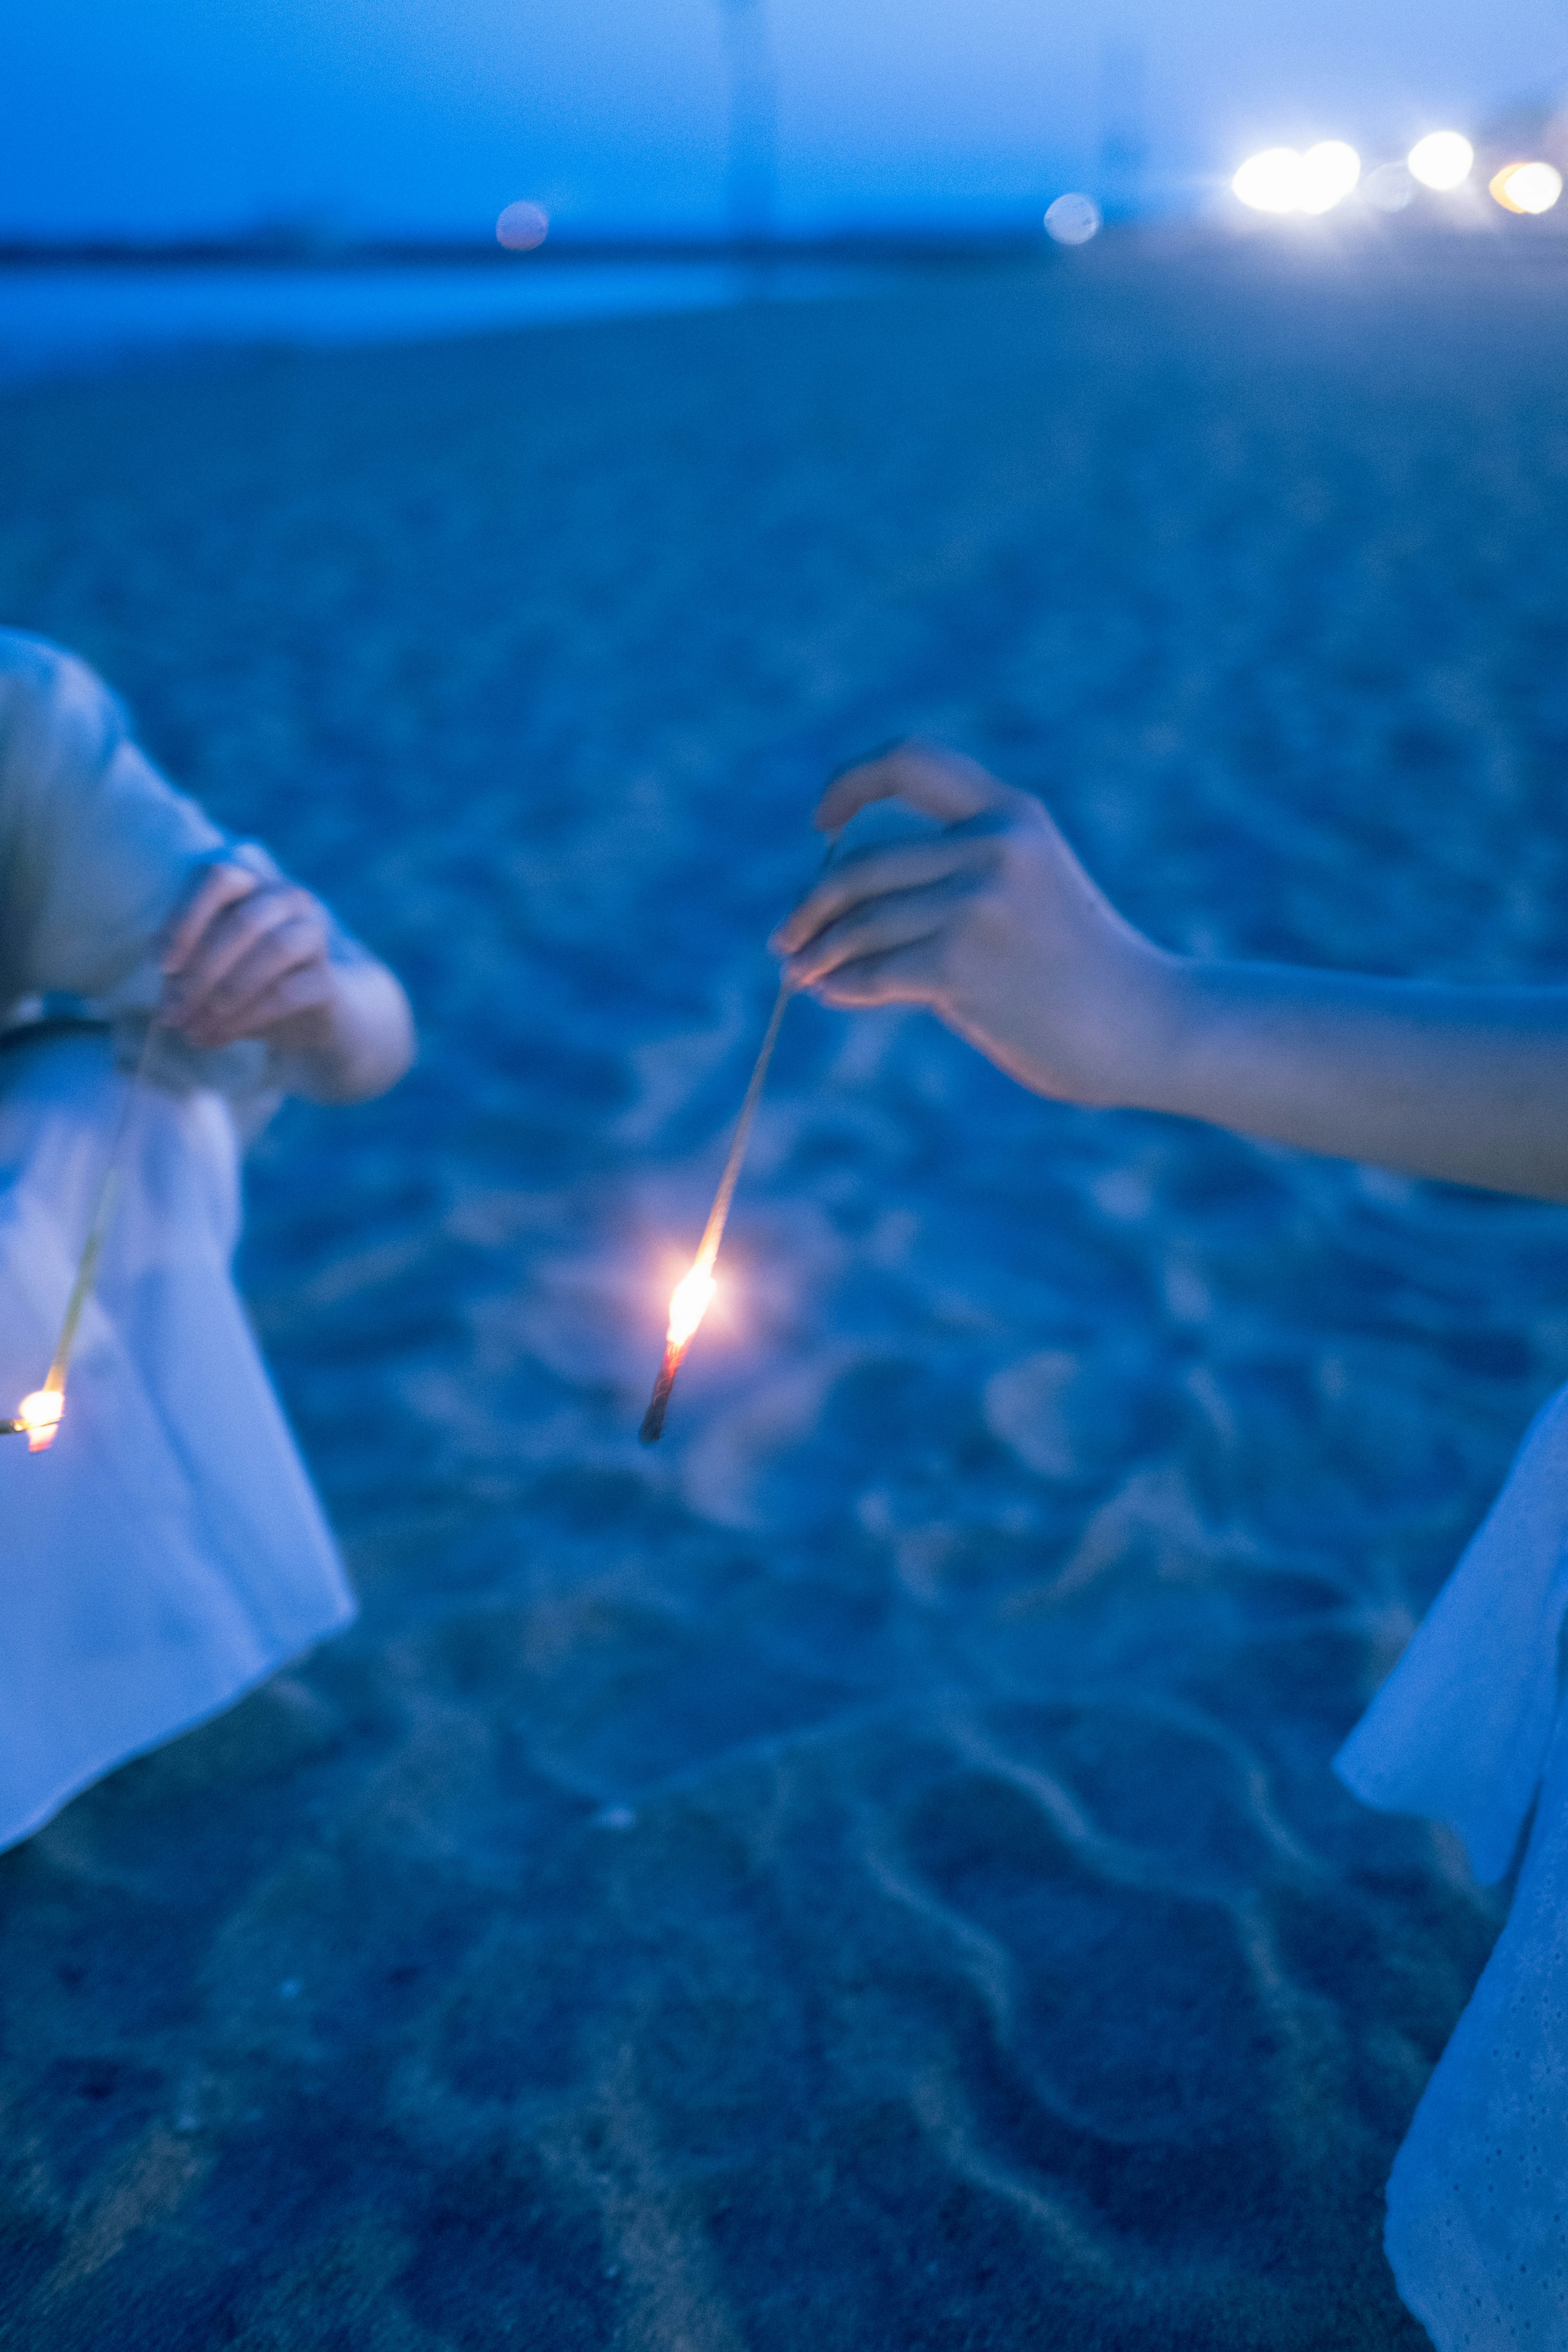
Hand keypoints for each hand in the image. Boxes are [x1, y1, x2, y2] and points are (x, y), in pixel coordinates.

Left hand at [159, 861, 337, 1055]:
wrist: (300, 1015)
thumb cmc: (238, 979)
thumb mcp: (201, 968)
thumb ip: (181, 972)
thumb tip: (170, 1002)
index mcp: (250, 885)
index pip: (217, 878)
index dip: (185, 919)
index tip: (162, 966)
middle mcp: (287, 899)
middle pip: (244, 920)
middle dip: (202, 972)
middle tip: (173, 1015)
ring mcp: (314, 935)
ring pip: (275, 948)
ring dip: (226, 993)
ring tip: (195, 1030)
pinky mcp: (327, 980)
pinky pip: (287, 993)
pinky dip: (246, 1018)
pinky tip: (219, 1037)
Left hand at [769, 741, 1178, 1105]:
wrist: (1143, 1024)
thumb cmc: (1079, 968)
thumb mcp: (1028, 888)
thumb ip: (954, 873)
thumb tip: (838, 901)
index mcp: (1012, 811)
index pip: (910, 761)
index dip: (851, 782)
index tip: (821, 823)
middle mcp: (995, 844)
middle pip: (861, 864)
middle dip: (811, 906)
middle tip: (785, 938)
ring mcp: (979, 903)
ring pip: (862, 925)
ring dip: (818, 953)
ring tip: (798, 973)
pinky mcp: (964, 964)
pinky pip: (875, 972)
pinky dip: (843, 985)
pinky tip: (830, 993)